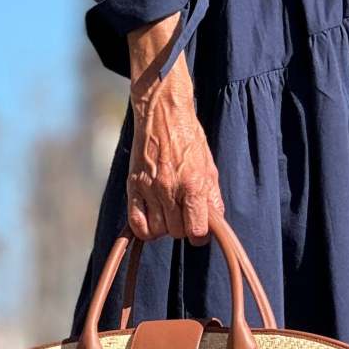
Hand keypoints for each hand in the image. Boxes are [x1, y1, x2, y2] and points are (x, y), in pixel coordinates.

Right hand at [126, 56, 224, 243]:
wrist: (163, 114)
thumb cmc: (189, 139)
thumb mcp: (209, 167)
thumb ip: (212, 197)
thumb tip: (214, 223)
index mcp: (194, 184)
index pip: (196, 231)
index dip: (200, 234)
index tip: (199, 229)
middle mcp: (170, 188)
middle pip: (177, 232)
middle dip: (183, 228)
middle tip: (184, 214)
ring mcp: (150, 188)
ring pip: (157, 230)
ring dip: (164, 227)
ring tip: (169, 212)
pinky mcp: (133, 185)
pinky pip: (136, 222)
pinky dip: (144, 228)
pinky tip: (152, 218)